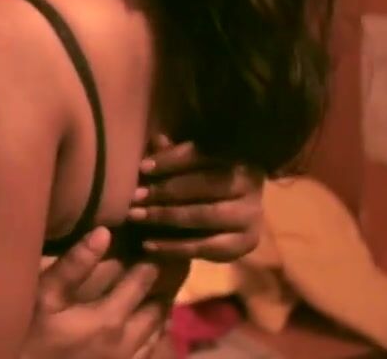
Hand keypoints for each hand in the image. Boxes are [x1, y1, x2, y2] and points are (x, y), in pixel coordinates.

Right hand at [20, 228, 171, 358]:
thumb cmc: (28, 335)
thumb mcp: (44, 296)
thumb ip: (74, 265)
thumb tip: (104, 232)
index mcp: (110, 319)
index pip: (142, 282)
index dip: (151, 262)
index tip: (154, 246)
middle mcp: (127, 343)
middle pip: (157, 311)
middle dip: (161, 288)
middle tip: (161, 268)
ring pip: (155, 335)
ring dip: (158, 314)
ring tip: (157, 295)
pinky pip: (146, 355)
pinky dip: (152, 337)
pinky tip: (146, 329)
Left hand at [127, 135, 264, 261]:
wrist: (231, 221)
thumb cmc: (203, 184)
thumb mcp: (189, 168)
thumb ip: (174, 156)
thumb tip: (157, 139)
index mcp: (237, 155)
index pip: (202, 155)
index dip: (171, 161)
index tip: (142, 168)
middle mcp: (251, 183)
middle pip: (206, 185)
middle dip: (166, 191)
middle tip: (134, 197)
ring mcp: (252, 215)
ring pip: (206, 216)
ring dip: (166, 216)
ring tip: (136, 217)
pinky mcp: (245, 243)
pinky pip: (206, 247)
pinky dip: (174, 247)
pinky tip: (148, 244)